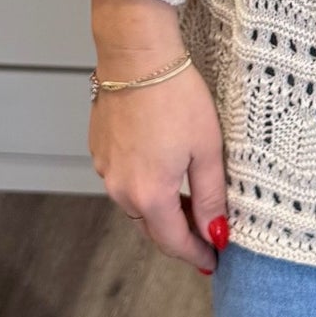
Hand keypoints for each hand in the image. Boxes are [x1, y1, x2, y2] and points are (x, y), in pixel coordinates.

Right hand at [89, 45, 228, 272]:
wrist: (137, 55)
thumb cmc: (177, 96)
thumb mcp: (207, 148)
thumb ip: (211, 196)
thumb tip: (216, 234)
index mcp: (149, 195)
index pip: (174, 242)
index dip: (196, 255)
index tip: (213, 261)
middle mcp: (120, 190)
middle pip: (153, 227)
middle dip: (180, 235)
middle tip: (206, 234)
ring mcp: (105, 170)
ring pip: (137, 204)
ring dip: (162, 209)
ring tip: (190, 201)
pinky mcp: (99, 150)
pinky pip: (123, 181)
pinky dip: (144, 185)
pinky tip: (163, 168)